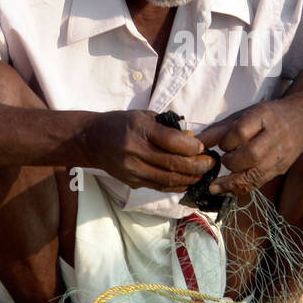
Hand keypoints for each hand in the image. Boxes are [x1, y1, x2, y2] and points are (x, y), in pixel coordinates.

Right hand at [81, 110, 215, 191]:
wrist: (92, 140)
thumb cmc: (121, 123)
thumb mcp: (144, 116)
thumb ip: (168, 128)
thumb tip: (192, 140)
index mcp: (139, 129)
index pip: (172, 141)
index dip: (192, 147)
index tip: (202, 147)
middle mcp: (135, 150)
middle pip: (173, 164)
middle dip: (197, 166)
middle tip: (210, 164)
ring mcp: (132, 169)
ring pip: (168, 179)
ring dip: (190, 179)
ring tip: (203, 174)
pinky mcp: (132, 181)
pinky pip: (159, 186)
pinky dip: (177, 185)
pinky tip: (188, 181)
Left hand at [196, 100, 302, 196]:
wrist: (302, 122)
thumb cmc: (267, 117)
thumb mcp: (245, 115)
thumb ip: (220, 130)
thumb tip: (196, 143)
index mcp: (264, 116)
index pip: (241, 132)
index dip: (227, 141)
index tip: (222, 145)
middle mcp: (275, 136)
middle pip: (251, 155)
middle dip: (231, 162)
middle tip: (223, 161)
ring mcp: (280, 155)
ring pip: (256, 174)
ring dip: (233, 183)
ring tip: (215, 187)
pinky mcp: (280, 169)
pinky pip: (259, 182)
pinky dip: (241, 188)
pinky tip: (228, 189)